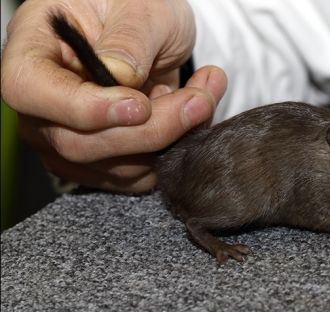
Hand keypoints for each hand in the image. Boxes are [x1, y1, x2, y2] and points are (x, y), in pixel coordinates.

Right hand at [1, 0, 227, 191]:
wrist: (157, 32)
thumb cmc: (139, 7)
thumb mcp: (143, 7)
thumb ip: (130, 39)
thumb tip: (119, 79)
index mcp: (35, 47)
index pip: (29, 90)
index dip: (83, 108)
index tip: (140, 105)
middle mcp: (44, 100)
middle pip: (78, 143)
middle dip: (151, 130)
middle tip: (198, 100)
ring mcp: (68, 135)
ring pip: (114, 167)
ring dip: (170, 139)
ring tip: (200, 96)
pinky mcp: (100, 159)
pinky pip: (135, 176)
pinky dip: (171, 152)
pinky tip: (186, 116)